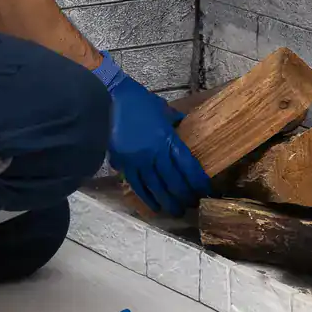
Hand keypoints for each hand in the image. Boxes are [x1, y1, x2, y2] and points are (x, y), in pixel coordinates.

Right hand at [94, 54, 210, 215]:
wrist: (106, 99)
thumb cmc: (136, 100)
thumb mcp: (161, 107)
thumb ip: (174, 119)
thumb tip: (183, 124)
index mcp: (167, 138)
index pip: (187, 165)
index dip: (198, 181)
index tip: (205, 191)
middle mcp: (155, 154)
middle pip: (173, 181)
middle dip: (185, 195)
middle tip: (193, 204)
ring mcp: (138, 161)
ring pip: (156, 187)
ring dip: (168, 201)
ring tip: (177, 211)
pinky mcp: (123, 164)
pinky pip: (137, 185)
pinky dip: (147, 197)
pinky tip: (154, 206)